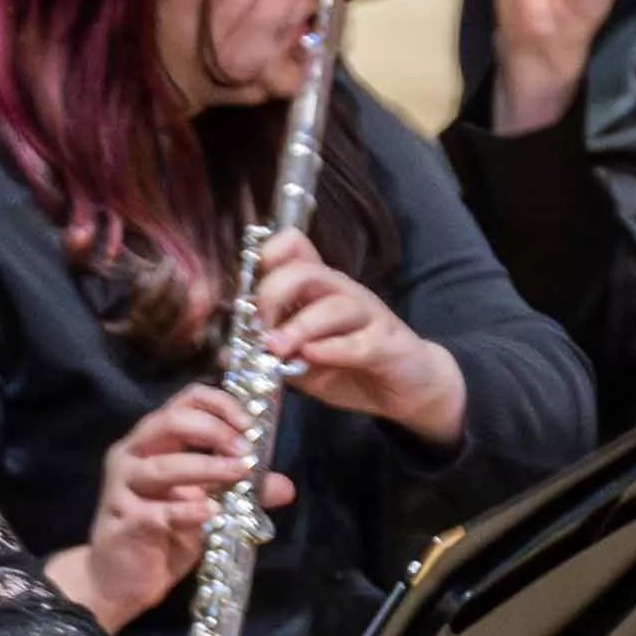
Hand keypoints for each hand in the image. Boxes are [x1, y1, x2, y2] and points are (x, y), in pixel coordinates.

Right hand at [57, 383, 273, 633]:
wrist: (120, 579)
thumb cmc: (164, 533)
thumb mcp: (209, 506)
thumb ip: (243, 492)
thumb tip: (285, 485)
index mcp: (153, 442)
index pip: (184, 401)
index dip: (220, 404)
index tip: (250, 423)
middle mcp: (132, 456)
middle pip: (169, 421)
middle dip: (212, 430)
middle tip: (244, 450)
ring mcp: (124, 488)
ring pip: (162, 466)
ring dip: (205, 467)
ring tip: (238, 473)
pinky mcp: (125, 522)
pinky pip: (157, 512)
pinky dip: (187, 510)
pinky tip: (211, 512)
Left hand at [257, 240, 465, 449]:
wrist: (409, 388)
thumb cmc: (353, 367)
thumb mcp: (303, 360)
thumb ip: (273, 353)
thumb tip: (227, 354)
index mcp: (319, 290)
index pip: (294, 247)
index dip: (267, 257)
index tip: (247, 292)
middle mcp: (343, 293)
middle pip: (304, 272)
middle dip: (272, 297)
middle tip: (259, 330)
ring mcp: (369, 316)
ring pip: (332, 305)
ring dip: (299, 326)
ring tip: (277, 349)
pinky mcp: (387, 344)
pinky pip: (359, 342)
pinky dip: (332, 349)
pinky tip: (312, 357)